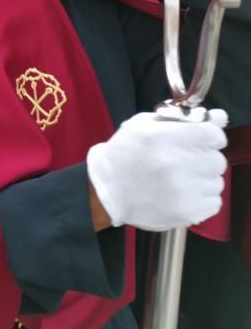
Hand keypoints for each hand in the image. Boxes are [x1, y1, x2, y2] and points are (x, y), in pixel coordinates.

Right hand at [87, 108, 227, 230]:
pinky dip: (201, 198)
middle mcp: (178, 163)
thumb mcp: (143, 125)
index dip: (207, 137)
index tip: (197, 141)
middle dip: (203, 159)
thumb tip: (220, 116)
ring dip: (202, 180)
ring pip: (217, 182)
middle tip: (183, 162)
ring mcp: (185, 190)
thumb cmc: (125, 153)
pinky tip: (182, 194)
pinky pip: (214, 202)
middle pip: (217, 160)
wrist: (107, 191)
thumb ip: (182, 118)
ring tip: (179, 180)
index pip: (214, 135)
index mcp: (165, 137)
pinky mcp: (189, 212)